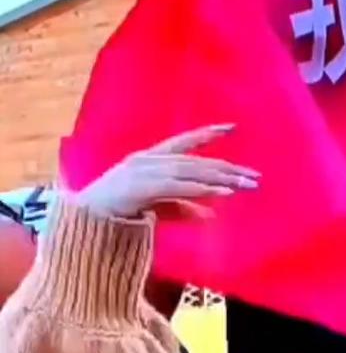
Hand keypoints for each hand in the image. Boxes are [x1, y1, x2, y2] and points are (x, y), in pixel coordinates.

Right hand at [76, 126, 259, 220]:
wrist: (83, 225)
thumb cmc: (115, 216)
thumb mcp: (156, 210)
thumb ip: (182, 208)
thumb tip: (211, 215)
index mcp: (147, 159)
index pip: (183, 141)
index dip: (207, 134)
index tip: (232, 128)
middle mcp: (148, 160)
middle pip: (196, 160)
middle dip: (227, 168)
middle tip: (255, 176)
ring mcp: (145, 171)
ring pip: (192, 171)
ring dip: (222, 178)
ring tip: (246, 184)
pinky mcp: (144, 186)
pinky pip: (182, 186)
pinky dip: (205, 189)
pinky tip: (225, 193)